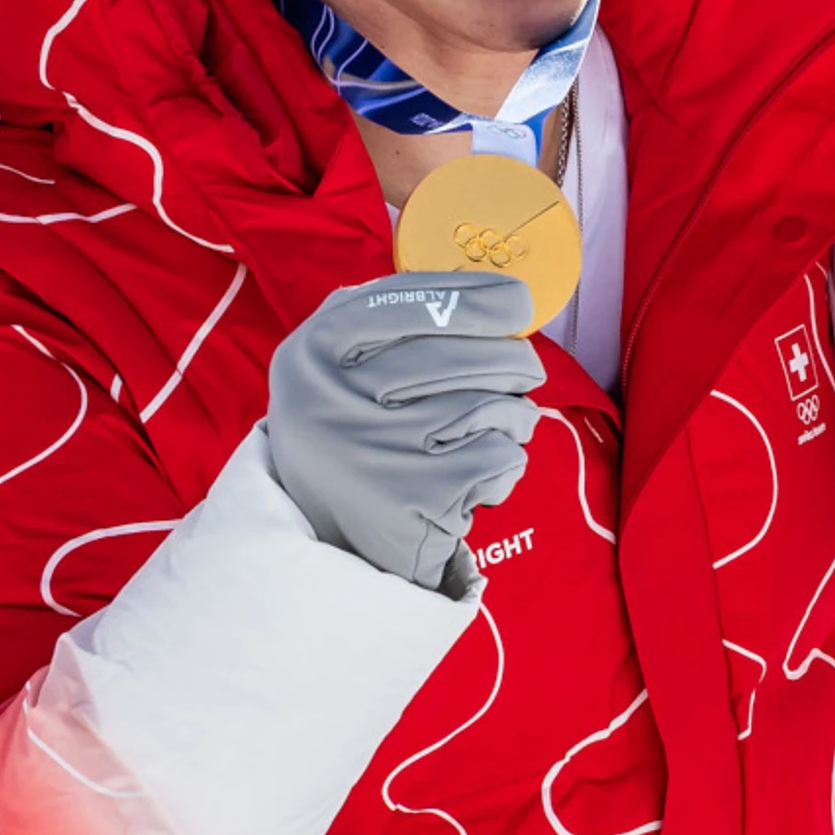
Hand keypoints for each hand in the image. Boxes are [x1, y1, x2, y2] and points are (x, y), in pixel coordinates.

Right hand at [262, 272, 545, 593]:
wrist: (334, 542)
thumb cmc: (355, 436)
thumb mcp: (339, 369)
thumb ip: (388, 319)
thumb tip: (485, 292)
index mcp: (311, 353)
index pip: (406, 301)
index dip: (473, 297)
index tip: (518, 301)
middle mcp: (333, 399)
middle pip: (463, 354)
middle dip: (512, 360)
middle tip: (523, 372)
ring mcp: (375, 451)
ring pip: (491, 405)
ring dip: (514, 415)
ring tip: (498, 427)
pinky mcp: (417, 499)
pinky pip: (500, 457)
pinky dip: (505, 465)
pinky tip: (479, 479)